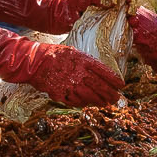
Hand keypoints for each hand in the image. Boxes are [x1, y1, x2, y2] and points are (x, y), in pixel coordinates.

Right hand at [0, 37, 123, 106]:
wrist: (34, 62)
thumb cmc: (54, 54)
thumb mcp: (73, 52)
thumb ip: (86, 62)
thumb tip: (98, 72)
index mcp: (83, 60)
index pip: (103, 71)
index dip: (114, 79)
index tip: (121, 85)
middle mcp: (78, 73)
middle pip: (99, 86)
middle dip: (110, 93)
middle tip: (117, 98)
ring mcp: (70, 85)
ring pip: (90, 96)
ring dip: (99, 101)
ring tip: (106, 103)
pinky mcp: (61, 94)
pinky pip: (76, 101)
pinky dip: (84, 103)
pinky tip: (89, 104)